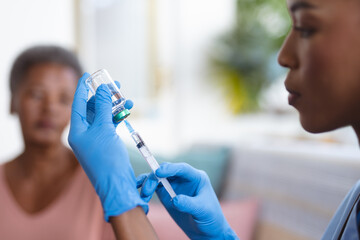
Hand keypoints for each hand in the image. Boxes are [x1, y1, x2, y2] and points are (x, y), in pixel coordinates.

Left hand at [68, 72, 146, 220]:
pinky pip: (111, 125)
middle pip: (92, 109)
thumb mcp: (104, 129)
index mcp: (77, 131)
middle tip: (114, 85)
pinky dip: (118, 117)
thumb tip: (102, 89)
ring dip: (115, 107)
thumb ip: (104, 107)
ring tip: (126, 99)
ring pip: (104, 116)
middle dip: (104, 97)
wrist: (117, 183)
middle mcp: (84, 134)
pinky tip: (127, 111)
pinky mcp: (107, 143)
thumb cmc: (107, 158)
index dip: (83, 88)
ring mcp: (96, 139)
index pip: (78, 104)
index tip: (88, 75)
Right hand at [137, 163, 237, 239]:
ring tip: (143, 196)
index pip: (182, 168)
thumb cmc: (210, 217)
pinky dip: (145, 188)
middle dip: (154, 178)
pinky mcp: (166, 194)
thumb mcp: (202, 210)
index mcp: (196, 177)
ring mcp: (174, 185)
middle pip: (166, 171)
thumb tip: (174, 199)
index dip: (170, 168)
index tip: (158, 173)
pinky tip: (139, 193)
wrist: (206, 230)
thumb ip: (189, 204)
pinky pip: (153, 187)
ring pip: (157, 178)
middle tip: (147, 190)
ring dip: (147, 183)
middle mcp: (183, 178)